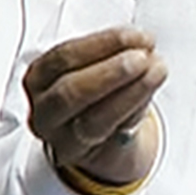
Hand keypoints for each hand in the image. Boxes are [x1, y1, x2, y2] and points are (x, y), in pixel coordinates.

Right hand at [24, 26, 166, 185]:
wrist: (105, 139)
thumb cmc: (98, 94)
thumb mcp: (98, 65)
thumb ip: (113, 53)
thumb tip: (141, 42)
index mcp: (39, 78)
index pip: (64, 57)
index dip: (103, 44)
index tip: (136, 36)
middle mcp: (44, 110)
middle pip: (69, 92)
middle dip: (110, 72)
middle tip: (142, 58)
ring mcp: (61, 138)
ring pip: (92, 121)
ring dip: (130, 93)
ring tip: (156, 72)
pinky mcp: (85, 157)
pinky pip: (111, 138)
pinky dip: (134, 113)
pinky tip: (149, 96)